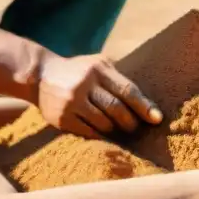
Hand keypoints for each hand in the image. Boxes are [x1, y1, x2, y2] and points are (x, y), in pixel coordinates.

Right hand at [35, 52, 162, 138]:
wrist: (40, 75)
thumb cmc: (77, 71)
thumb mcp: (96, 64)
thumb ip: (117, 77)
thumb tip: (147, 103)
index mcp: (98, 69)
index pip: (127, 90)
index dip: (144, 106)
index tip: (157, 119)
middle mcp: (85, 84)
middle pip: (117, 109)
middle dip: (130, 121)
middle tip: (135, 127)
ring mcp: (72, 101)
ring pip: (104, 123)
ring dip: (115, 129)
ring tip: (118, 129)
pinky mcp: (62, 117)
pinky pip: (88, 132)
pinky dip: (99, 135)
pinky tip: (102, 133)